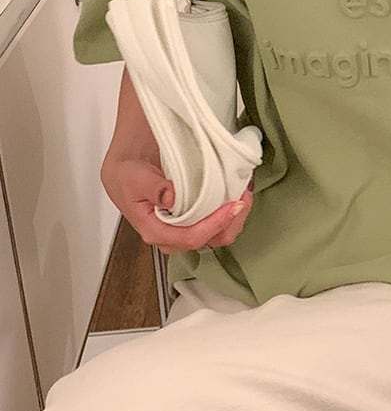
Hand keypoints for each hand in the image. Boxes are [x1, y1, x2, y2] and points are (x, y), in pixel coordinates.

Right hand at [100, 158, 253, 254]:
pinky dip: (230, 211)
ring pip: (217, 235)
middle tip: (244, 196)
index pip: (191, 237)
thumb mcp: (135, 177)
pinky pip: (216, 224)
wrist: (126, 170)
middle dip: (232, 221)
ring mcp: (184, 230)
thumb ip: (153, 188)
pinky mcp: (193, 221)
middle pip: (210, 240)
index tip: (232, 205)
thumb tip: (171, 198)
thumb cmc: (128, 175)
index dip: (215, 224)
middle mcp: (172, 236)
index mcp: (155, 230)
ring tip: (244, 193)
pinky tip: (236, 194)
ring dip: (235, 217)